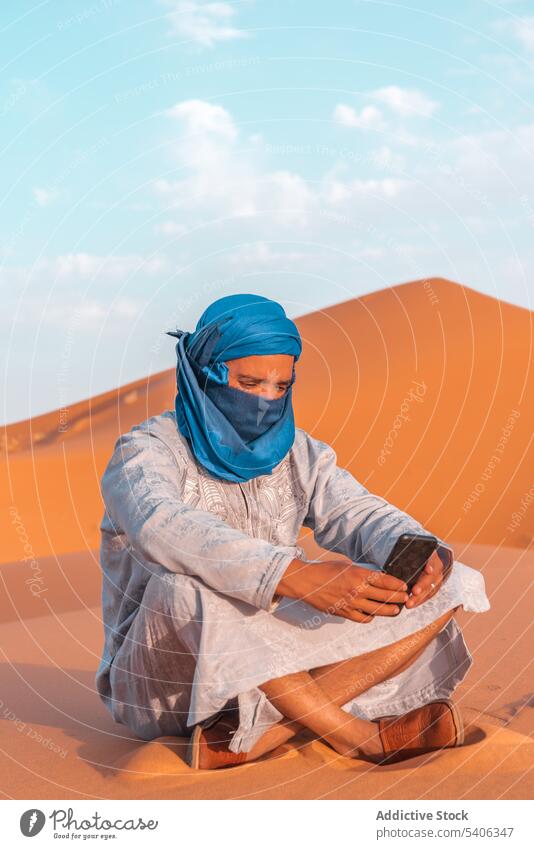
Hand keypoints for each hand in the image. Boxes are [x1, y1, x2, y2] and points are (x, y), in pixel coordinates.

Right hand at [275, 558, 408, 623]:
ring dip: (389, 610)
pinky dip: (371, 617)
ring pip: (377, 610)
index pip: (385, 580)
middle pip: (385, 596)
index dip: (398, 584)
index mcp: (359, 574)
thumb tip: (377, 577)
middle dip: (399, 598)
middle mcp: (357, 589)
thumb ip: (362, 572)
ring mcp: (351, 603)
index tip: (405, 586)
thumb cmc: (325, 570)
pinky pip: (363, 618)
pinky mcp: (344, 613)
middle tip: (406, 598)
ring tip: (396, 609)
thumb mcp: (346, 566)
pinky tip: (374, 614)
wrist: (305, 582)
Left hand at [405, 544, 453, 608]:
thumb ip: (408, 555)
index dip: (430, 564)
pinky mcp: (436, 586)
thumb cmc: (414, 555)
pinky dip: (421, 600)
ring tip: (409, 604)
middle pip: (431, 577)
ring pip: (431, 589)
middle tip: (415, 592)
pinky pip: (429, 594)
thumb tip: (396, 554)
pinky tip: (413, 604)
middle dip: (423, 585)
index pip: (432, 559)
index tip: (428, 570)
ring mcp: (438, 577)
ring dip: (420, 597)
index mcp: (431, 555)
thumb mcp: (412, 552)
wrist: (426, 558)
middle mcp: (437, 567)